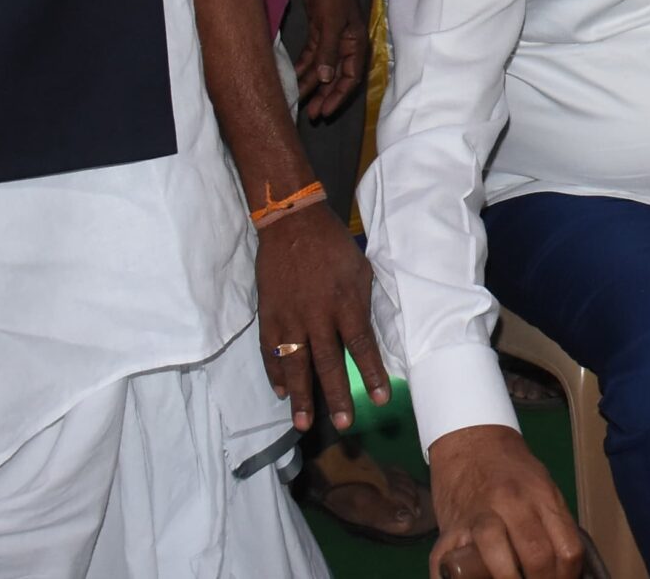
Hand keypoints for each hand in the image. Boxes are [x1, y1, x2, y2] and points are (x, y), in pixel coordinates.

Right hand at [254, 201, 389, 433]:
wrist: (292, 224)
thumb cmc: (333, 246)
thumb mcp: (360, 270)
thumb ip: (362, 305)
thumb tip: (366, 336)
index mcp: (345, 302)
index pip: (361, 345)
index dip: (372, 374)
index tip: (381, 399)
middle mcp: (317, 315)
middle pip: (328, 362)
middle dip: (336, 396)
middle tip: (343, 424)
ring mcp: (289, 318)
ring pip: (295, 364)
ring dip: (300, 396)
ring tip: (303, 423)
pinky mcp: (268, 315)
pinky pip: (271, 352)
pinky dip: (275, 373)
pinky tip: (281, 391)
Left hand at [295, 0, 364, 119]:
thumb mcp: (330, 23)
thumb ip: (328, 52)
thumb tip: (324, 80)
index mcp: (356, 43)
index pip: (351, 77)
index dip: (338, 96)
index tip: (324, 111)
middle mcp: (346, 44)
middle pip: (336, 76)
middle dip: (324, 95)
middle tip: (311, 115)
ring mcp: (332, 38)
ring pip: (322, 68)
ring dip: (312, 84)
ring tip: (299, 102)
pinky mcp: (319, 31)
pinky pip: (312, 55)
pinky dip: (304, 67)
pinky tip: (294, 79)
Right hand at [426, 425, 585, 578]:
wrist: (470, 438)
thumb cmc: (510, 468)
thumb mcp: (542, 486)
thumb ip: (552, 521)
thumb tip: (564, 566)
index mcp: (541, 496)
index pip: (567, 548)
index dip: (567, 577)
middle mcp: (512, 504)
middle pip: (537, 557)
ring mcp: (478, 516)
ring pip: (498, 560)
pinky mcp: (449, 528)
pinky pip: (448, 562)